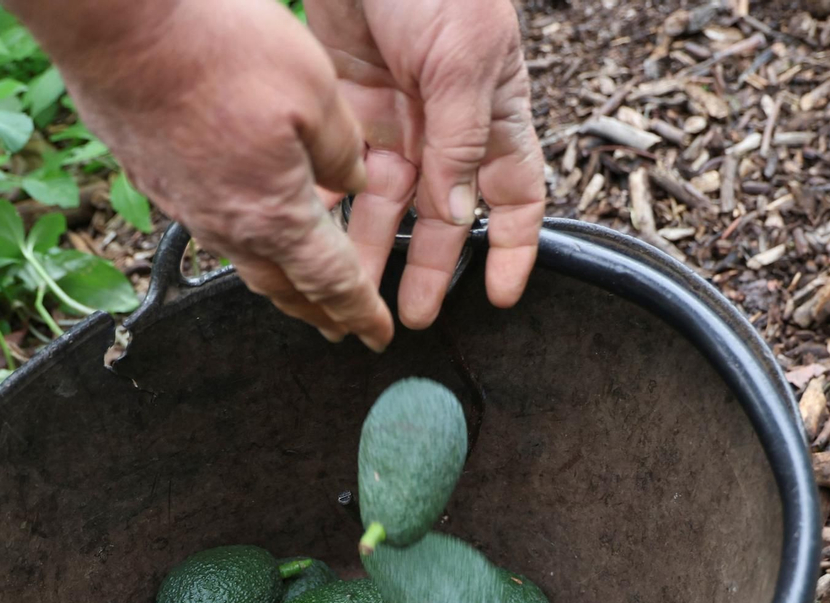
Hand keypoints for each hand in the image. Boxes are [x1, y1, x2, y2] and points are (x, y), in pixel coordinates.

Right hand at [12, 0, 393, 349]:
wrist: (120, 30)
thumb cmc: (216, 53)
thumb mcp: (315, 91)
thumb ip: (342, 148)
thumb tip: (352, 179)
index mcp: (275, 216)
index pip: (330, 282)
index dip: (360, 311)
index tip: (376, 335)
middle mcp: (226, 226)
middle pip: (283, 286)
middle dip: (317, 311)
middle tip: (340, 326)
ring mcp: (184, 205)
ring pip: (243, 259)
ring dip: (278, 279)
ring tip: (297, 285)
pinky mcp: (156, 178)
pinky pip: (210, 226)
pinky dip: (242, 238)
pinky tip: (245, 219)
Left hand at [305, 0, 546, 328]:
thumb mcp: (464, 56)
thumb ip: (462, 137)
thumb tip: (457, 212)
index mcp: (494, 115)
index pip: (515, 198)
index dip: (512, 250)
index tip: (501, 298)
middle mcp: (446, 127)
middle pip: (442, 217)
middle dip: (429, 270)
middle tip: (411, 318)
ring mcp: (394, 120)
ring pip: (385, 205)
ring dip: (372, 252)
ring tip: (353, 297)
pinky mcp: (344, 109)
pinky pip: (338, 174)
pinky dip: (328, 209)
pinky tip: (315, 242)